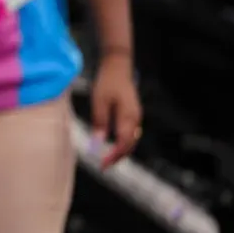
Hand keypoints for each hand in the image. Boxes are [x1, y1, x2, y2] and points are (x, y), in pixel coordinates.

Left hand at [90, 51, 142, 168]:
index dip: (114, 156)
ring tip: (107, 158)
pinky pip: (130, 133)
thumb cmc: (107, 82)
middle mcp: (135, 119)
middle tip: (104, 165)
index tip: (102, 165)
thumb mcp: (99, 102)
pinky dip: (123, 142)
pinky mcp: (132, 113)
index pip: (123, 144)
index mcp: (128, 117)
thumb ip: (100, 122)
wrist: (118, 67)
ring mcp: (136, 116)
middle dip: (118, 157)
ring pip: (131, 140)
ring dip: (121, 151)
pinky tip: (113, 145)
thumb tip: (98, 142)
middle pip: (130, 145)